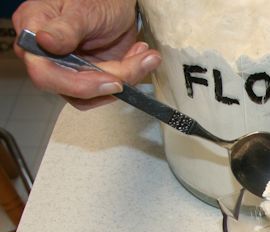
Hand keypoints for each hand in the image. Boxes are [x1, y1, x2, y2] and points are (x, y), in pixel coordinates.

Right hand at [12, 0, 160, 109]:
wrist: (117, 3)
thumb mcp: (84, 9)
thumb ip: (65, 29)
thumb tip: (44, 41)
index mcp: (33, 31)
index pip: (44, 73)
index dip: (78, 84)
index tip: (114, 80)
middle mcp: (45, 56)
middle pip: (72, 89)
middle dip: (113, 78)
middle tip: (145, 60)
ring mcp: (66, 69)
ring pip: (93, 95)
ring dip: (126, 78)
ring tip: (146, 54)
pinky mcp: (87, 77)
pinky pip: (107, 90)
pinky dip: (129, 77)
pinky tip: (141, 55)